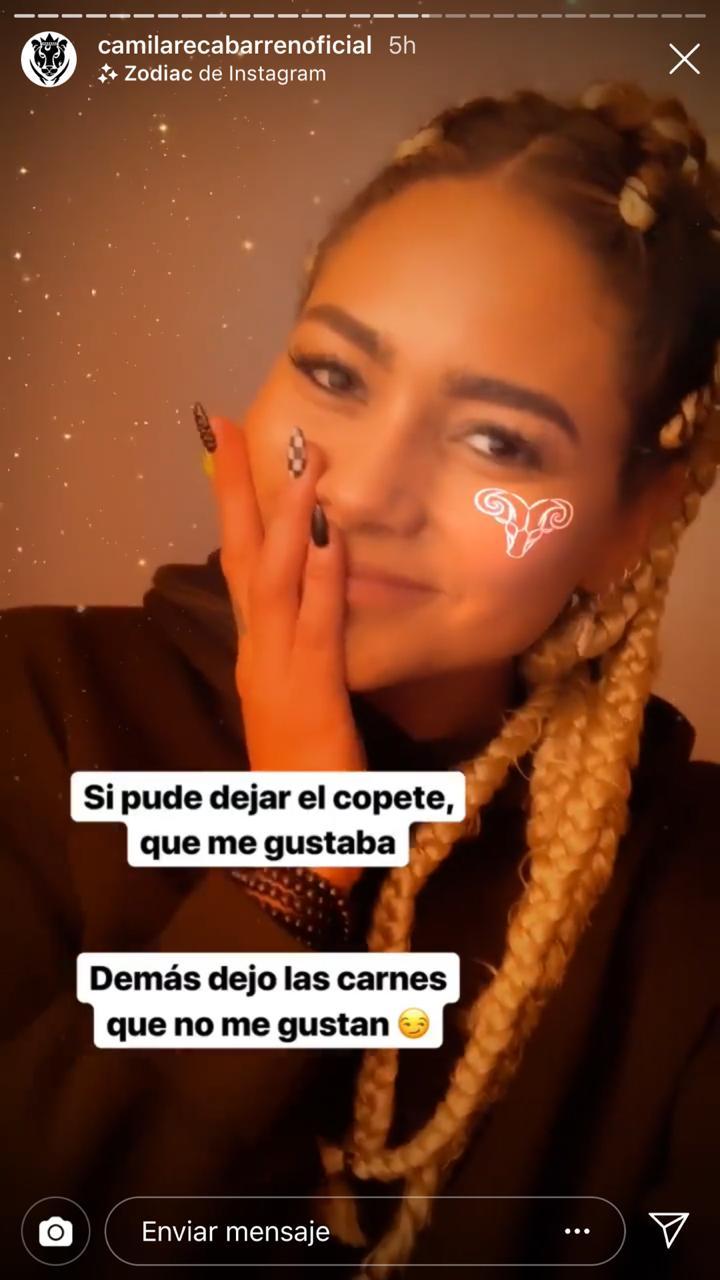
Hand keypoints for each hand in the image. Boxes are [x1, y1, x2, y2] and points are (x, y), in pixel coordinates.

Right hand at [209, 416, 366, 887]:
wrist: (294, 843)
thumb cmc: (302, 779)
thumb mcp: (299, 704)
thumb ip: (304, 656)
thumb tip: (315, 611)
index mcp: (258, 651)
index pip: (242, 566)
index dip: (236, 508)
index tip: (228, 452)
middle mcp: (259, 649)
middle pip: (243, 555)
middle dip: (236, 487)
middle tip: (226, 421)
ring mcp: (280, 667)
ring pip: (278, 579)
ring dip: (288, 515)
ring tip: (299, 458)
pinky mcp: (311, 690)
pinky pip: (319, 623)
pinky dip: (324, 575)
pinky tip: (332, 534)